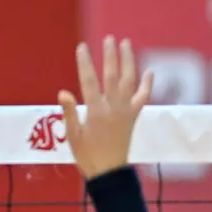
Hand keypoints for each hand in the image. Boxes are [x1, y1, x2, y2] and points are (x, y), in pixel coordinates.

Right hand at [59, 36, 153, 178]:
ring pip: (130, 81)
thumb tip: (63, 92)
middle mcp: (114, 108)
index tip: (82, 47)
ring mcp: (126, 111)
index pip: (89, 81)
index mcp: (96, 112)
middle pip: (113, 76)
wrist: (109, 171)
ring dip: (129, 62)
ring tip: (126, 44)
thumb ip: (69, 112)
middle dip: (110, 56)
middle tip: (109, 39)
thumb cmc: (87, 155)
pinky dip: (147, 84)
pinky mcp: (134, 116)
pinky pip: (143, 97)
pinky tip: (149, 71)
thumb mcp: (72, 136)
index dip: (85, 63)